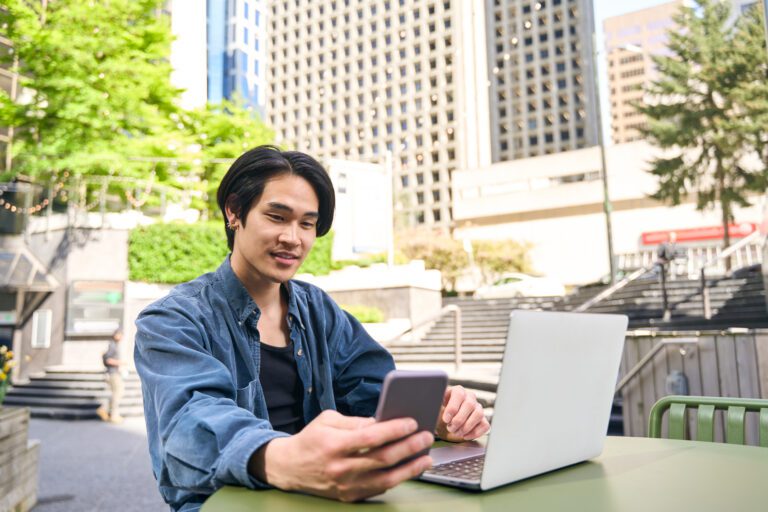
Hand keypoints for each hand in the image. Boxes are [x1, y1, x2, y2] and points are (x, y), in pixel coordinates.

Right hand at [249, 410, 433, 501]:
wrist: (289, 468)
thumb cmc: (312, 439)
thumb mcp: (328, 420)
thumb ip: (356, 421)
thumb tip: (383, 421)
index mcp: (334, 444)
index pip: (370, 437)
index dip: (394, 430)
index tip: (412, 422)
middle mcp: (341, 467)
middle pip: (383, 458)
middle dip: (409, 447)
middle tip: (427, 437)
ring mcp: (346, 485)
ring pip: (386, 478)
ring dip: (410, 468)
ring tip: (426, 457)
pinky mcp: (349, 496)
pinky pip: (379, 488)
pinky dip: (397, 479)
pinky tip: (409, 469)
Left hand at [435, 385, 489, 441]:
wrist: (446, 419)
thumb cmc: (440, 411)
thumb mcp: (435, 406)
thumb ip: (432, 404)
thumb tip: (429, 406)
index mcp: (457, 390)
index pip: (458, 395)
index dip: (452, 408)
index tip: (446, 419)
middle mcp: (470, 397)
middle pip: (469, 405)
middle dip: (459, 420)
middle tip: (450, 428)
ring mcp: (478, 407)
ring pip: (479, 414)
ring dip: (467, 426)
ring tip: (456, 432)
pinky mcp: (483, 419)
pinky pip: (485, 425)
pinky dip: (475, 432)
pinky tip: (465, 436)